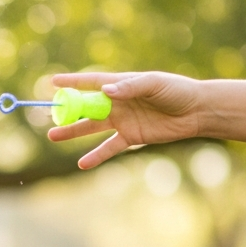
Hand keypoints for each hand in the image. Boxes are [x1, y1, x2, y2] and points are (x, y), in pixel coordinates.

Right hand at [46, 71, 203, 168]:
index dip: (72, 82)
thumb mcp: (154, 84)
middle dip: (67, 111)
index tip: (52, 82)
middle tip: (49, 115)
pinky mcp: (130, 137)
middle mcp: (118, 102)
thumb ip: (130, 87)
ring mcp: (122, 120)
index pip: (91, 82)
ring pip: (92, 127)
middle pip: (86, 107)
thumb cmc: (177, 91)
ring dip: (73, 132)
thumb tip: (106, 91)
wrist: (196, 112)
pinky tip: (82, 164)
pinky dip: (96, 156)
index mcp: (121, 84)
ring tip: (54, 136)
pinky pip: (109, 147)